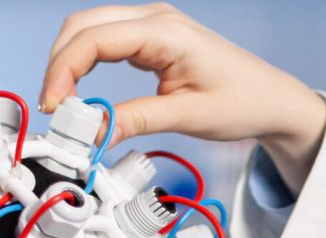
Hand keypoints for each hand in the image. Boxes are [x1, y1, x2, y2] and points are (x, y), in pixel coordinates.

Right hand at [41, 3, 325, 195]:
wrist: (271, 100)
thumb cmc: (241, 102)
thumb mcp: (188, 117)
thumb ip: (138, 120)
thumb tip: (95, 130)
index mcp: (165, 32)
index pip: (95, 39)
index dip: (64, 70)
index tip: (55, 106)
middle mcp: (155, 20)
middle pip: (84, 26)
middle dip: (59, 65)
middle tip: (54, 109)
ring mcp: (154, 26)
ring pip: (91, 31)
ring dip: (70, 63)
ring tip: (65, 105)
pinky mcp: (153, 40)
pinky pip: (108, 42)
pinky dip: (87, 63)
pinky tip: (83, 92)